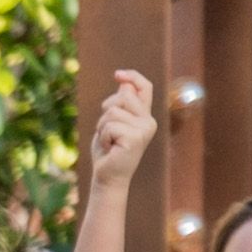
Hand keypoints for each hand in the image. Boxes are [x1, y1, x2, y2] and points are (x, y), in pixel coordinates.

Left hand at [88, 67, 157, 192]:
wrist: (108, 177)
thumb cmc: (108, 152)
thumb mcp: (112, 124)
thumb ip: (119, 105)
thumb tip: (124, 85)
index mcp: (144, 116)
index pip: (145, 88)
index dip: (132, 77)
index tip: (117, 74)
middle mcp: (148, 121)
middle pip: (122, 97)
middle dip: (106, 111)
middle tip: (107, 132)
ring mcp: (144, 129)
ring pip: (112, 112)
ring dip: (102, 127)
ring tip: (109, 142)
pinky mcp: (135, 138)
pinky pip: (110, 126)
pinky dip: (103, 137)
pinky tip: (110, 148)